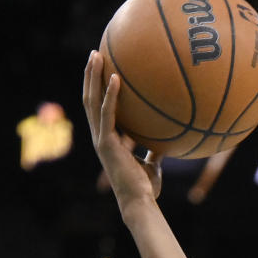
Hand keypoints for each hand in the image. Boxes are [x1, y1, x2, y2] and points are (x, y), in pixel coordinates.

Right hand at [82, 50, 161, 208]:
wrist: (140, 203)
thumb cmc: (146, 188)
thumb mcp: (152, 164)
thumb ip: (154, 150)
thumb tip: (168, 141)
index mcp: (108, 140)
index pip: (98, 110)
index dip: (96, 90)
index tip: (101, 70)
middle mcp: (100, 137)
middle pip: (89, 100)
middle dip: (90, 76)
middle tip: (94, 53)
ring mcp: (101, 139)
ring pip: (92, 102)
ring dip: (93, 77)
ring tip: (96, 55)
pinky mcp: (107, 143)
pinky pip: (108, 114)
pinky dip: (110, 95)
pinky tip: (115, 77)